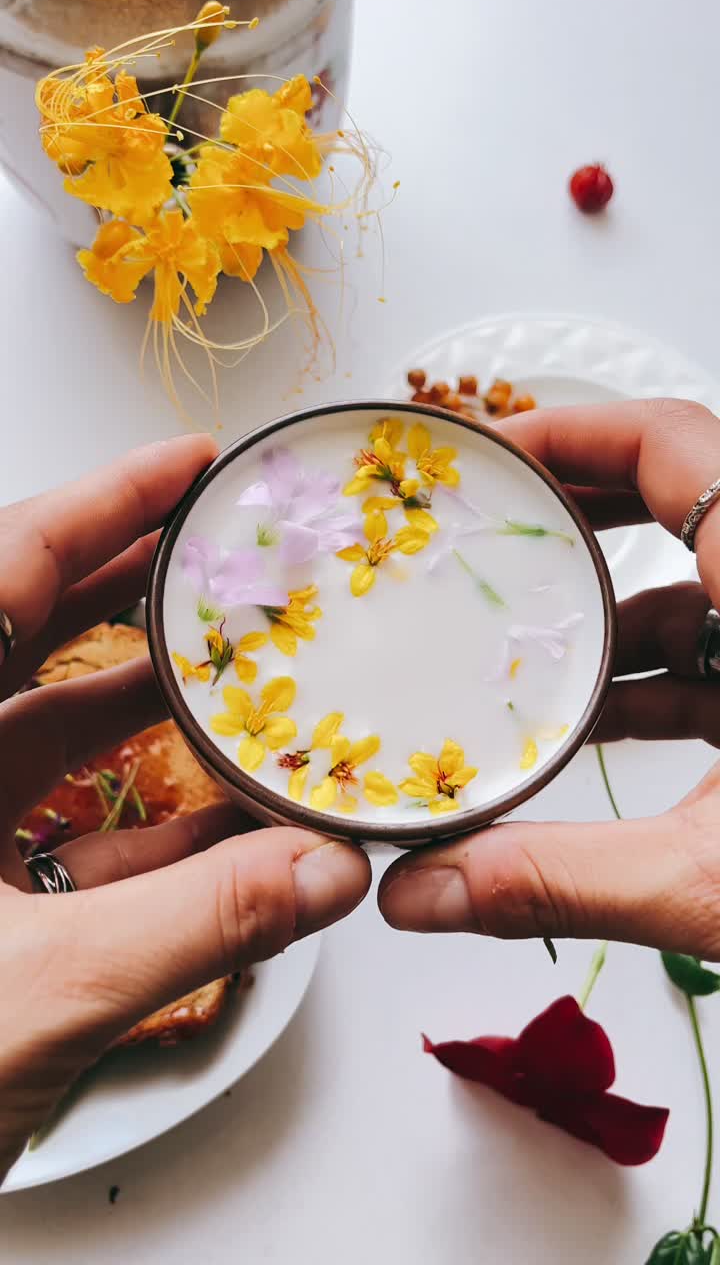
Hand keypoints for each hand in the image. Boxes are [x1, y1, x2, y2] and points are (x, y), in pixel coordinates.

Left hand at [0, 437, 369, 1182]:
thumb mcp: (45, 995)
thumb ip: (201, 926)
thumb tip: (331, 872)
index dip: (94, 509)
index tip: (188, 466)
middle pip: (23, 634)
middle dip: (131, 587)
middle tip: (225, 553)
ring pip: (46, 731)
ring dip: (148, 705)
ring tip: (244, 671)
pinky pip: (64, 830)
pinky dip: (144, 819)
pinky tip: (233, 826)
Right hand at [379, 398, 719, 958]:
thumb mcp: (716, 881)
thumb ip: (556, 881)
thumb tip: (418, 895)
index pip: (674, 445)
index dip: (572, 431)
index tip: (488, 453)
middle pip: (686, 499)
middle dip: (582, 519)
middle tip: (495, 537)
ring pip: (711, 589)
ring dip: (622, 621)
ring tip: (532, 661)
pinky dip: (672, 678)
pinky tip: (605, 730)